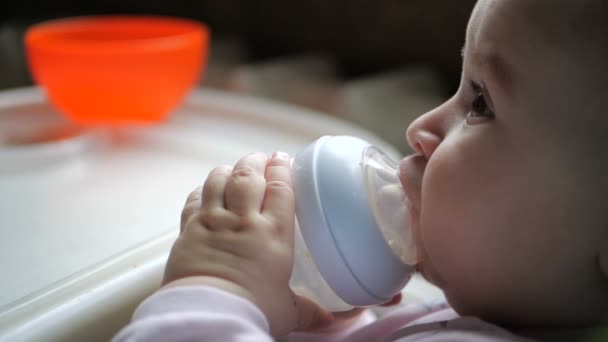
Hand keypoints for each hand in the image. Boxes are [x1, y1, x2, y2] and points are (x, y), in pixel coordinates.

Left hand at [162, 152, 332, 335]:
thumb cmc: (249, 311)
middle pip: (248, 175)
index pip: (280, 188)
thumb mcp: (286, 311)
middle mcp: (243, 220)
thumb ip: (308, 310)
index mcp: (274, 234)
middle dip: (256, 161)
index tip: (283, 159)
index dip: (282, 168)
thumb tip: (331, 321)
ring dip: (228, 170)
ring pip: (219, 179)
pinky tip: (206, 191)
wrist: (208, 314)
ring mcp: (213, 221)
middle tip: (261, 158)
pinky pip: (194, 198)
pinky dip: (202, 190)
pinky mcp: (189, 229)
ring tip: (235, 169)